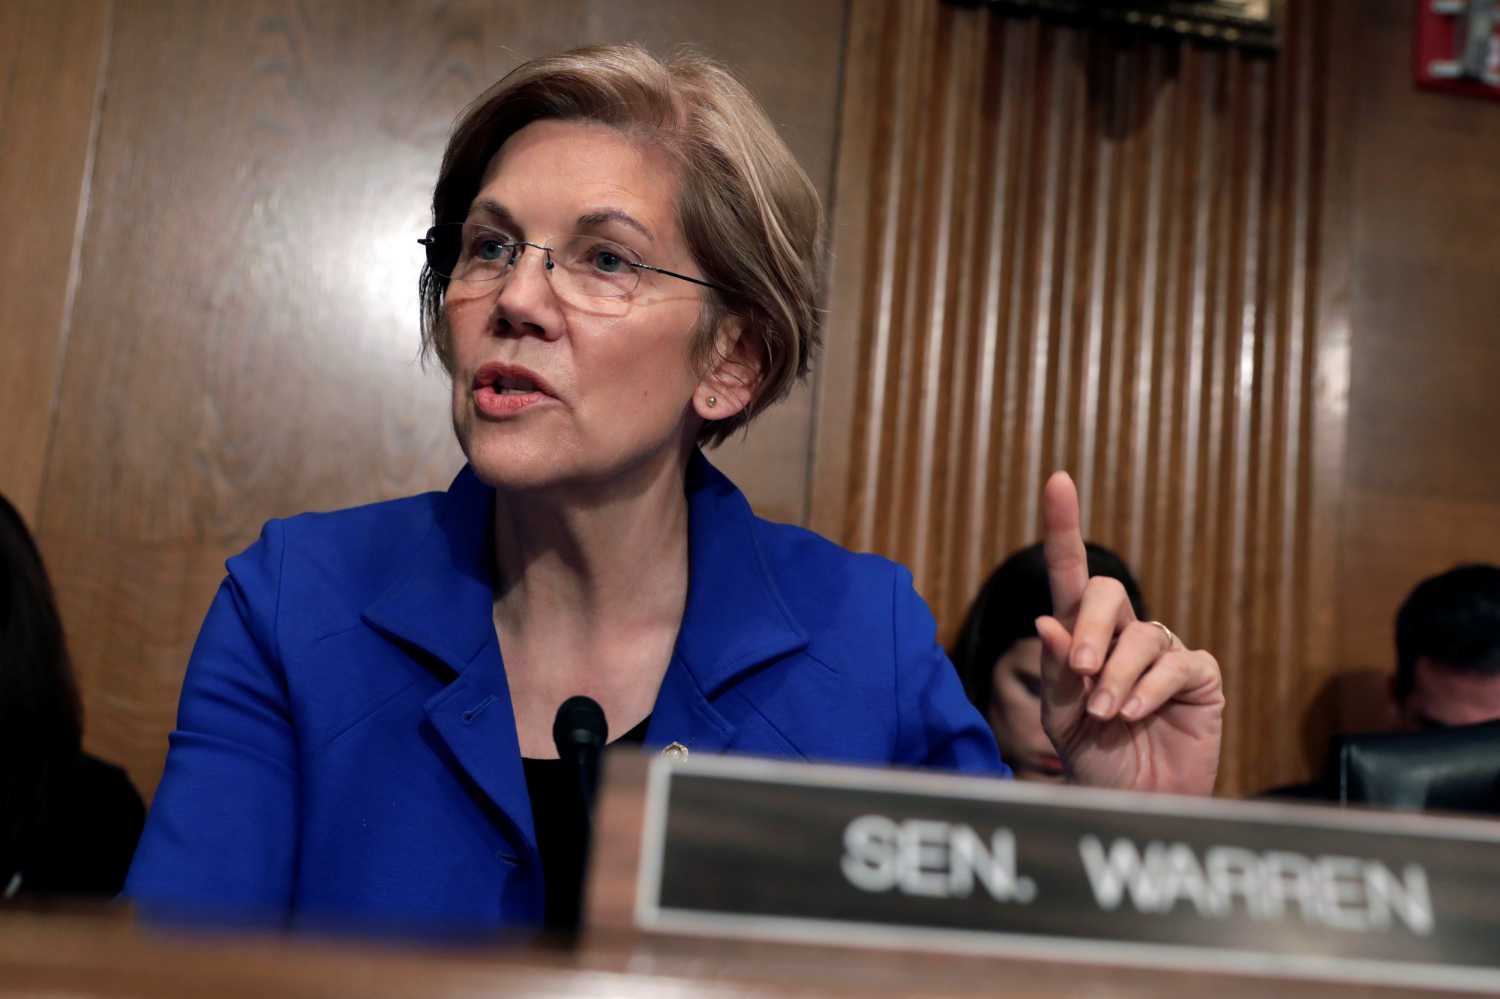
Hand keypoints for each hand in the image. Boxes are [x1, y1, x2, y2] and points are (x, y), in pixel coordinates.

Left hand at [1034, 472, 1223, 793]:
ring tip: (1106, 715)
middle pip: (1108, 594)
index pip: (1071, 573)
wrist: (1134, 807)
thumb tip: (1047, 621)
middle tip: (1079, 672)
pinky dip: (1150, 688)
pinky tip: (1136, 714)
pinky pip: (1175, 665)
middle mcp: (1123, 635)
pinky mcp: (1199, 677)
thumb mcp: (1060, 719)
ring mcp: (1163, 653)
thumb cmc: (1094, 761)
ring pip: (1141, 637)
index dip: (1063, 526)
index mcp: (1080, 637)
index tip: (1057, 480)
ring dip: (1116, 676)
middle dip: (1091, 628)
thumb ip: (1054, 673)